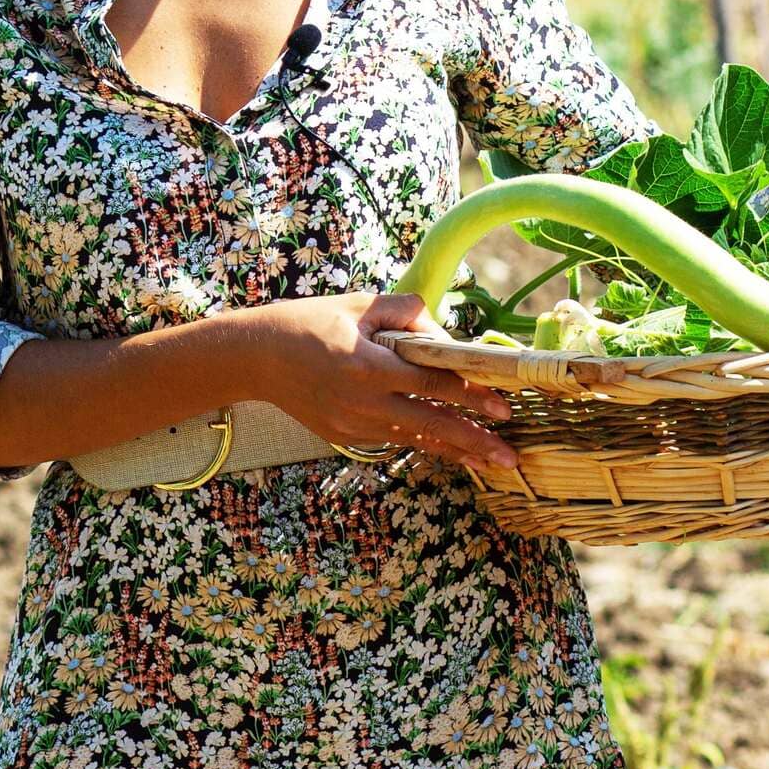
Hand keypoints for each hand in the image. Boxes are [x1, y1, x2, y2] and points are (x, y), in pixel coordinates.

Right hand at [244, 291, 519, 474]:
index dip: (471, 394)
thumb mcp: (359, 305)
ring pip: (417, 439)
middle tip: (510, 455)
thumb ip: (406, 311)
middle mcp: (365, 403)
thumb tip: (442, 331)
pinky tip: (451, 450)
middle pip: (432, 424)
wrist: (258, 357)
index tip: (502, 405)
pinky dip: (425, 443)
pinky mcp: (346, 437)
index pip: (433, 382)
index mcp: (370, 366)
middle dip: (475, 440)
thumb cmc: (310, 321)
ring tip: (491, 463)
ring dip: (456, 452)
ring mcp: (355, 426)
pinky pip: (394, 439)